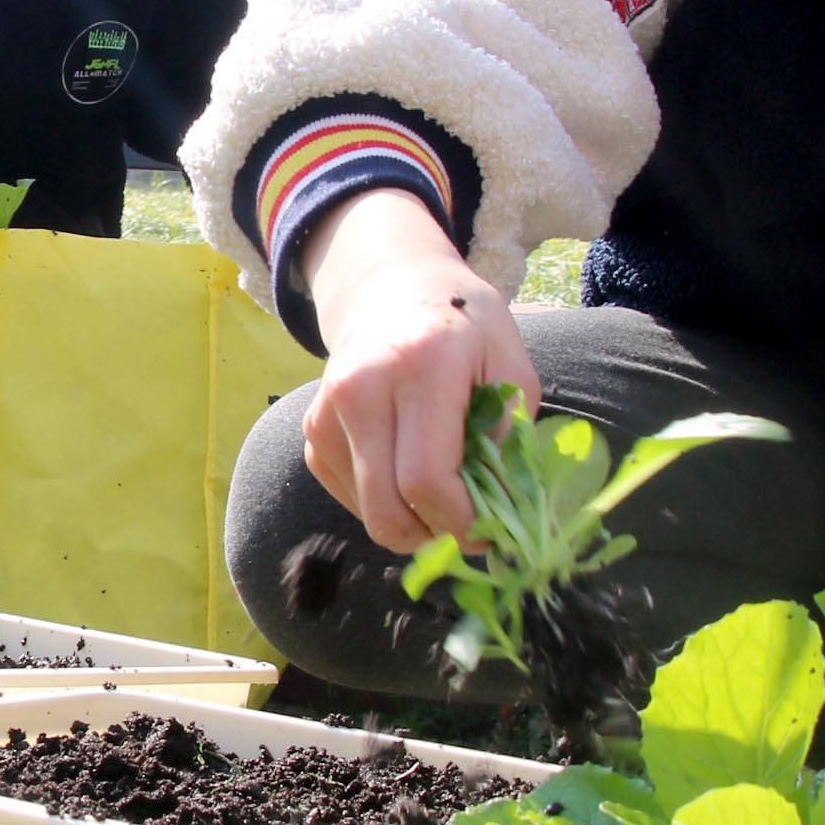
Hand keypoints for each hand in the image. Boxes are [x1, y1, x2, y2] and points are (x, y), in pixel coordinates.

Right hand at [299, 188, 538, 554]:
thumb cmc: (465, 326)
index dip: (460, 522)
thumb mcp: (510, 362)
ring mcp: (328, 411)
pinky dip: (387, 503)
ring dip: (412, 523)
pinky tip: (409, 471)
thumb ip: (511, 431)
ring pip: (369, 512)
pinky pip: (352, 498)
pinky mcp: (313, 431)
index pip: (427, 478)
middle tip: (468, 532)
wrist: (394, 288)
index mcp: (421, 367)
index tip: (488, 530)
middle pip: (388, 509)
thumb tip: (501, 507)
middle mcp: (362, 388)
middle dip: (434, 537)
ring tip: (444, 493)